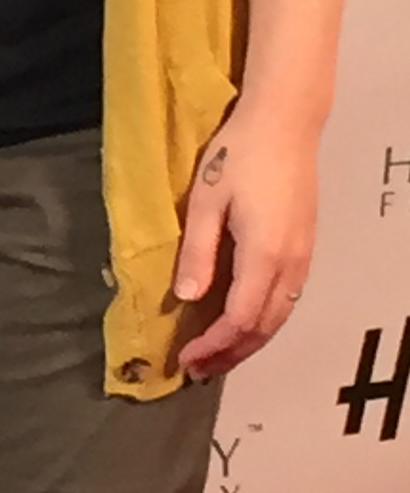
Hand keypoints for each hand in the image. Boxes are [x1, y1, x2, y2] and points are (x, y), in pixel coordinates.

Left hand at [172, 102, 320, 377]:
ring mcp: (304, 257)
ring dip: (249, 342)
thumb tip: (186, 298)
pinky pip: (288, 299)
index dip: (214, 346)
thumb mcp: (205, 202)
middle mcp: (290, 263)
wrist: (285, 123)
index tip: (186, 360)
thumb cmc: (238, 155)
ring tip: (217, 355)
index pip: (239, 319)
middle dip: (231, 354)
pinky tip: (242, 322)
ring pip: (280, 316)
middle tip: (198, 369)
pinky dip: (264, 321)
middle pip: (264, 327)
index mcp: (263, 255)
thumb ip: (197, 253)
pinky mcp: (306, 247)